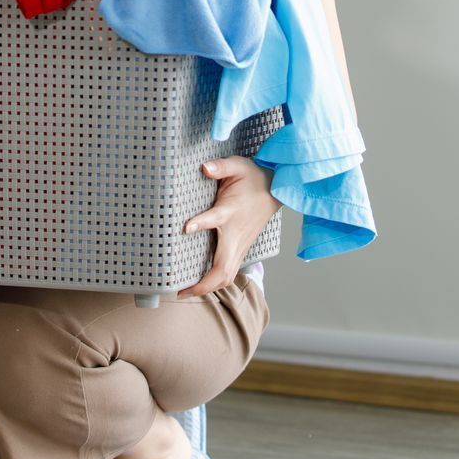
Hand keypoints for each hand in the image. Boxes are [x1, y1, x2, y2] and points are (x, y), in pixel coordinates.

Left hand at [177, 156, 279, 297]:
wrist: (277, 189)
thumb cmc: (253, 178)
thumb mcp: (238, 166)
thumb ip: (221, 166)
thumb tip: (205, 168)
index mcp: (231, 211)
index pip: (216, 219)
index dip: (202, 223)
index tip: (186, 227)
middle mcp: (235, 234)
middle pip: (224, 267)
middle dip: (204, 282)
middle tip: (181, 290)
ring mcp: (240, 245)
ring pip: (227, 275)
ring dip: (208, 287)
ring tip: (185, 293)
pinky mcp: (241, 249)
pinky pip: (229, 272)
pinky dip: (215, 283)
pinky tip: (199, 286)